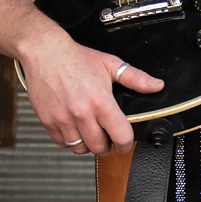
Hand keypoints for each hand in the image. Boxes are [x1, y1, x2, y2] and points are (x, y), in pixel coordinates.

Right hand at [18, 27, 163, 155]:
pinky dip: (69, 140)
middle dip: (106, 146)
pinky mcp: (48, 120)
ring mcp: (63, 119)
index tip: (124, 143)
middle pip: (99, 148)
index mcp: (101, 102)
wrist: (44, 52)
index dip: (126, 144)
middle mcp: (82, 113)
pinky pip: (62, 143)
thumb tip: (156, 85)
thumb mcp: (110, 64)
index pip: (121, 136)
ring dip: (87, 145)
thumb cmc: (76, 58)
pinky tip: (74, 129)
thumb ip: (135, 78)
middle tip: (107, 138)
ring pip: (80, 149)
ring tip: (90, 133)